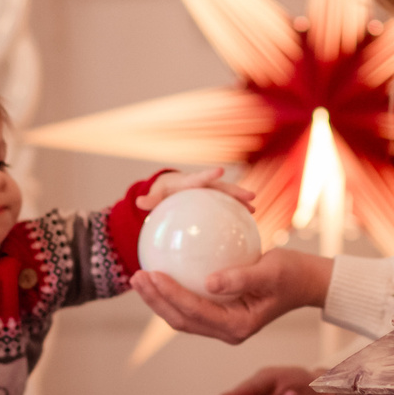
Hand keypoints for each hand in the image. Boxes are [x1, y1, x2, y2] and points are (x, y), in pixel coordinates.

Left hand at [129, 247, 332, 344]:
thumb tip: (208, 282)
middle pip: (181, 320)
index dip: (169, 295)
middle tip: (136, 275)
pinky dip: (173, 294)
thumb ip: (240, 277)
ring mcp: (224, 326)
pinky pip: (191, 307)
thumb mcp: (271, 270)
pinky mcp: (222, 315)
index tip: (151, 273)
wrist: (307, 282)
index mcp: (237, 325)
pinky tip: (161, 274)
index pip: (194, 311)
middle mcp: (228, 331)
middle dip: (155, 300)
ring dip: (159, 299)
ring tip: (140, 277)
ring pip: (182, 317)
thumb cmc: (292, 272)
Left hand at [136, 164, 255, 211]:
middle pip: (223, 187)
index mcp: (190, 182)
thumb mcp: (156, 195)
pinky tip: (247, 224)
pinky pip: (227, 206)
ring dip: (241, 202)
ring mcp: (211, 193)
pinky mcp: (214, 201)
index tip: (220, 170)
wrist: (171, 188)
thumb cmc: (163, 192)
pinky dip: (236, 213)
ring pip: (229, 196)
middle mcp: (204, 186)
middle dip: (237, 190)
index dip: (209, 174)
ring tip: (254, 210)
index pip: (200, 178)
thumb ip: (151, 199)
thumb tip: (139, 201)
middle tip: (252, 196)